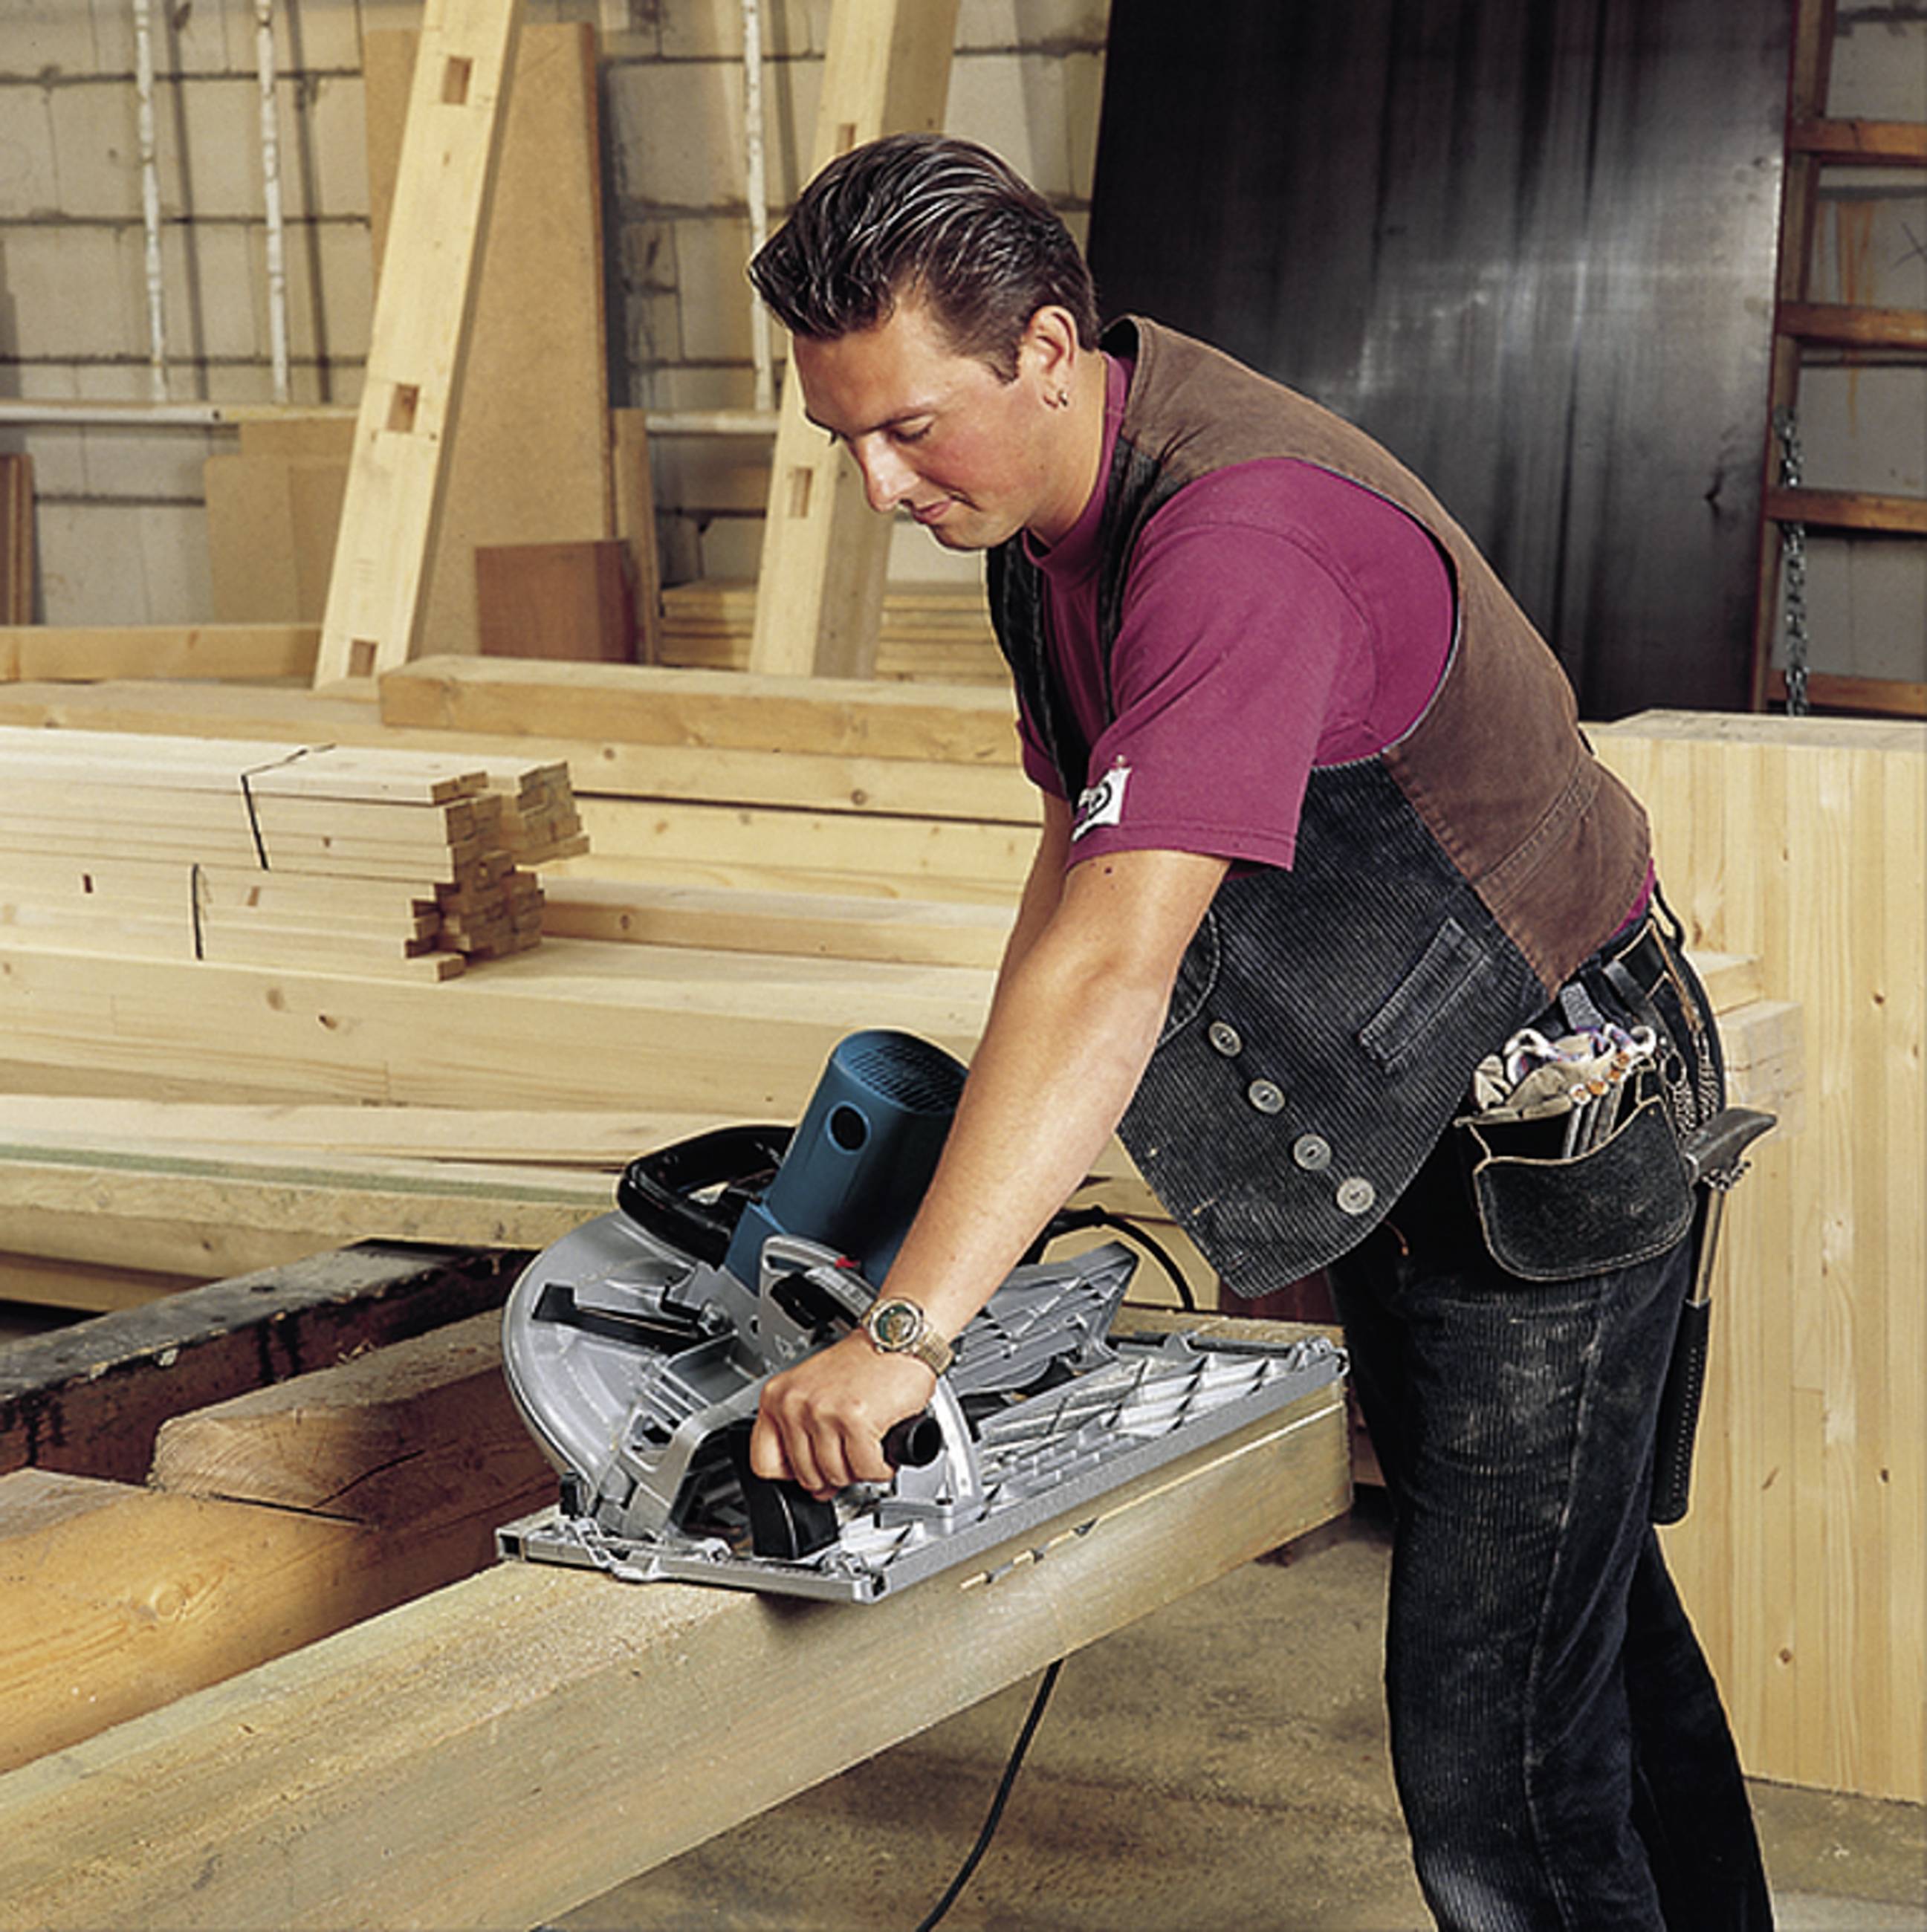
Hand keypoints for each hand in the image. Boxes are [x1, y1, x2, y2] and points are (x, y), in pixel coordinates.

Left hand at [750, 1332, 936, 1498]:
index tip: (811, 1469)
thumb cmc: (864, 1362)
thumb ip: (805, 1436)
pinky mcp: (855, 1420)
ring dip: (860, 1470)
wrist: (897, 1337)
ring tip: (868, 1446)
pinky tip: (883, 1448)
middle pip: (806, 1476)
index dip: (793, 1475)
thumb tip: (817, 1488)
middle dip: (835, 1474)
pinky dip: (881, 1467)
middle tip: (851, 1454)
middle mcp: (795, 1403)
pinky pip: (866, 1470)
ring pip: (837, 1476)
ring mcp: (823, 1412)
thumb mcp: (816, 1391)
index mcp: (777, 1396)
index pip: (765, 1464)